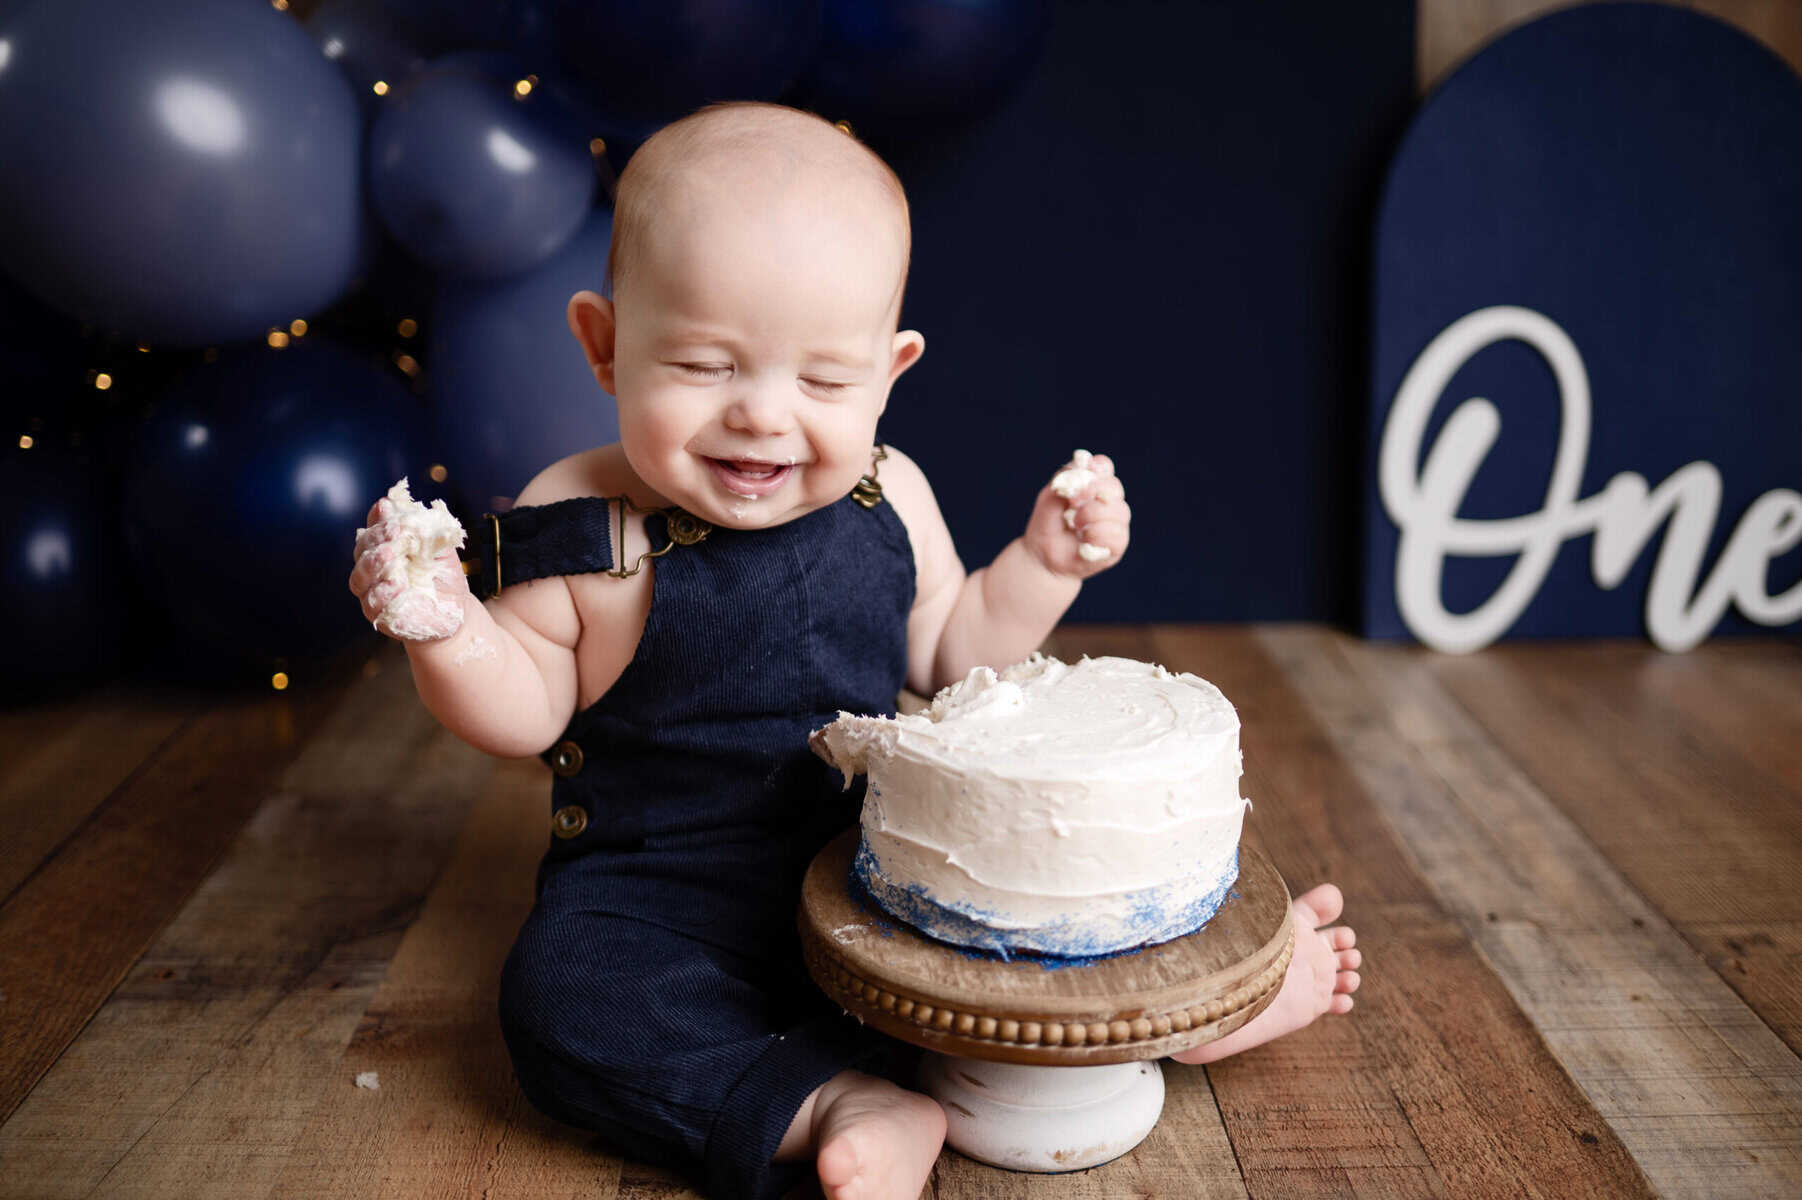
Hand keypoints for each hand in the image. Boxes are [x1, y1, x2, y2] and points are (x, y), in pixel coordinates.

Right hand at [348, 495, 468, 640]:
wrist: (456, 610)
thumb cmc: (443, 575)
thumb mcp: (439, 549)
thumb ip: (424, 531)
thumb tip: (411, 509)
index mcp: (384, 546)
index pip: (373, 528)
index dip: (378, 519)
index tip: (388, 508)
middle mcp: (372, 567)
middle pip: (362, 549)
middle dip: (377, 538)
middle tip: (395, 531)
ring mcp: (372, 591)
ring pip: (360, 577)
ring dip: (373, 564)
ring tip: (389, 555)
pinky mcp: (378, 614)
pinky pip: (372, 603)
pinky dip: (382, 592)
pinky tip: (395, 583)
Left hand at [1023, 451, 1130, 578]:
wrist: (1043, 556)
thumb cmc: (1048, 524)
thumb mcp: (1049, 497)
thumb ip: (1064, 479)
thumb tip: (1083, 465)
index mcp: (1092, 486)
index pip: (1105, 467)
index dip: (1099, 466)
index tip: (1088, 470)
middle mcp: (1108, 502)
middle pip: (1115, 486)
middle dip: (1094, 490)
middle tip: (1072, 502)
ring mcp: (1115, 523)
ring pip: (1119, 511)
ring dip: (1093, 515)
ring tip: (1075, 524)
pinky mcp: (1117, 545)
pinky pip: (1118, 535)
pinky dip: (1098, 535)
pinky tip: (1085, 541)